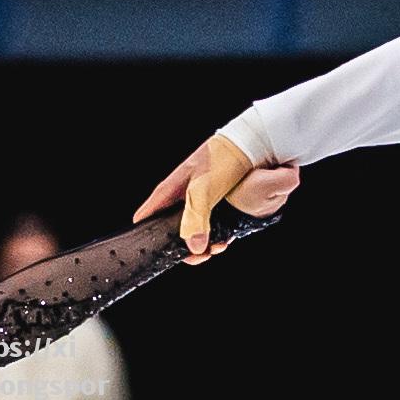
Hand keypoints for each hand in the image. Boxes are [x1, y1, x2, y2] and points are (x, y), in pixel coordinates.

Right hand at [137, 134, 288, 261]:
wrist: (252, 144)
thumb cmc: (223, 159)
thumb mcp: (204, 190)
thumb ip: (196, 219)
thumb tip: (193, 248)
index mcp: (171, 190)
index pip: (147, 216)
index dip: (146, 235)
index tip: (155, 251)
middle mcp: (182, 196)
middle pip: (170, 229)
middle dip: (182, 246)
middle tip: (198, 256)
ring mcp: (199, 199)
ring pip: (192, 230)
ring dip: (201, 243)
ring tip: (215, 248)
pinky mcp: (215, 203)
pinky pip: (209, 226)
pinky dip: (214, 236)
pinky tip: (224, 240)